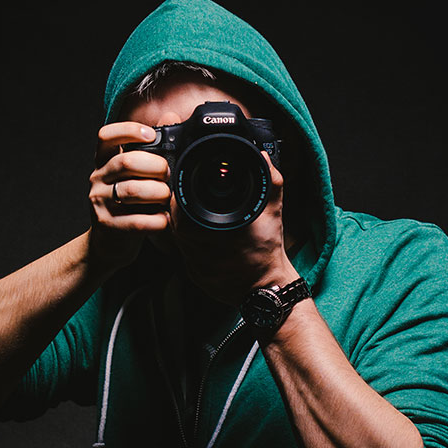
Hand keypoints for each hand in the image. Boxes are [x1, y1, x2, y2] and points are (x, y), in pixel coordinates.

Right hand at [88, 121, 170, 271]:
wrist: (109, 243)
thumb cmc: (130, 203)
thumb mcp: (137, 175)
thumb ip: (152, 149)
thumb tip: (170, 116)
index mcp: (104, 161)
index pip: (105, 136)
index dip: (128, 130)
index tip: (152, 135)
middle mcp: (98, 178)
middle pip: (126, 161)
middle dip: (155, 166)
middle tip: (169, 174)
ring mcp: (99, 202)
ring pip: (131, 190)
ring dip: (158, 193)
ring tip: (168, 198)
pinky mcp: (107, 225)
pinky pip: (136, 221)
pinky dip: (156, 220)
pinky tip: (165, 220)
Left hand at [168, 150, 297, 306]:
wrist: (267, 288)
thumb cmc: (268, 252)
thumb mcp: (273, 212)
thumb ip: (270, 181)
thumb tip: (264, 158)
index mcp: (208, 228)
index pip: (179, 203)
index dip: (181, 190)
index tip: (187, 184)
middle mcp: (194, 246)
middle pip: (174, 218)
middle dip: (183, 207)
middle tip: (195, 200)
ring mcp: (192, 262)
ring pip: (177, 236)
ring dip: (186, 225)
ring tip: (200, 218)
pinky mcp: (194, 274)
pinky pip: (186, 253)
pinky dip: (193, 244)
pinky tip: (207, 240)